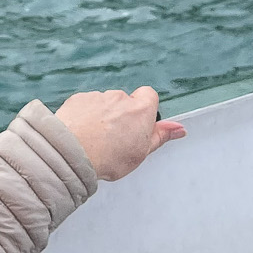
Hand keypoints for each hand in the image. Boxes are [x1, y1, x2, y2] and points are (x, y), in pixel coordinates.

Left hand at [53, 86, 185, 181]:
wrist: (73, 153)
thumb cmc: (109, 156)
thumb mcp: (142, 151)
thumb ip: (161, 136)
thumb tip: (179, 128)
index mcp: (140, 109)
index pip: (149, 95)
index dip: (145, 110)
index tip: (139, 125)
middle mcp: (119, 98)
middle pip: (125, 102)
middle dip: (122, 116)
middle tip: (116, 139)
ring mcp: (98, 96)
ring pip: (105, 104)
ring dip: (103, 116)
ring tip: (96, 140)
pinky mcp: (78, 99)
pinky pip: (86, 105)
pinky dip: (85, 116)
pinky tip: (82, 133)